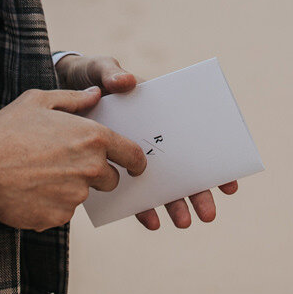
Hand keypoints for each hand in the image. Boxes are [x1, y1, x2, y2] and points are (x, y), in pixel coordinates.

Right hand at [0, 87, 147, 230]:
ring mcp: (75, 196)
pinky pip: (63, 210)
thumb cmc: (6, 131)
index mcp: (92, 138)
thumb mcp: (37, 101)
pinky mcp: (58, 217)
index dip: (136, 161)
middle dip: (98, 173)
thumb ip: (74, 98)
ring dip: (72, 187)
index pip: (132, 154)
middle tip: (69, 163)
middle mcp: (90, 169)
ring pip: (84, 194)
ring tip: (41, 173)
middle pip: (111, 178)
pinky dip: (53, 203)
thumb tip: (96, 95)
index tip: (135, 165)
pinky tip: (31, 189)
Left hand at [52, 53, 239, 231]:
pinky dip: (144, 208)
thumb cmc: (89, 78)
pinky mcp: (118, 168)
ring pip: (162, 184)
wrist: (64, 92)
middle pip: (183, 167)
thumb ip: (111, 73)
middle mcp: (153, 136)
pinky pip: (134, 193)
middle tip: (208, 213)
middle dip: (199, 192)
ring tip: (184, 223)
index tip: (228, 182)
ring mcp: (137, 155)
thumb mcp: (99, 70)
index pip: (192, 135)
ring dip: (175, 205)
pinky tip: (152, 222)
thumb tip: (128, 81)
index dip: (213, 159)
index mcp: (158, 112)